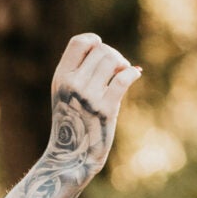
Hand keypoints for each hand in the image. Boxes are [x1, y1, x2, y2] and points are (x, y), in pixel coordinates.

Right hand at [46, 33, 140, 174]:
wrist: (71, 156)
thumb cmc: (73, 121)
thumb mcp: (65, 93)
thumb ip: (79, 70)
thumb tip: (116, 55)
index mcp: (60, 78)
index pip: (79, 42)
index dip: (94, 42)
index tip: (99, 52)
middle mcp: (72, 85)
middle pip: (101, 50)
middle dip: (114, 56)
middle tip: (116, 70)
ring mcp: (88, 97)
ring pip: (113, 60)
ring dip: (123, 64)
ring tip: (121, 75)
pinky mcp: (105, 109)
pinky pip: (123, 79)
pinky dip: (132, 73)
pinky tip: (135, 75)